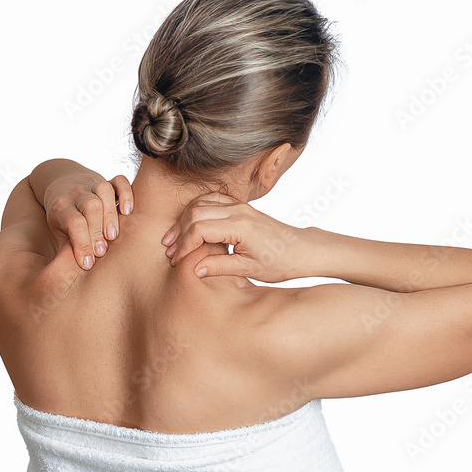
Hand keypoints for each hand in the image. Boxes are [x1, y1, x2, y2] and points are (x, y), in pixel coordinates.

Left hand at [44, 174, 133, 269]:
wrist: (63, 188)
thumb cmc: (64, 220)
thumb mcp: (59, 234)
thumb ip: (67, 248)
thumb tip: (74, 272)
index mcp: (61, 208)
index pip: (73, 223)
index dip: (82, 244)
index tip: (88, 264)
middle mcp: (77, 194)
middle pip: (90, 206)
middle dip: (97, 231)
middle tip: (102, 252)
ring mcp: (92, 186)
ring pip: (104, 191)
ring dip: (111, 214)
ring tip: (114, 236)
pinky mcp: (108, 182)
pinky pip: (119, 180)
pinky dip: (126, 193)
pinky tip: (128, 211)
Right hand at [160, 192, 311, 282]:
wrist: (301, 250)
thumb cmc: (280, 262)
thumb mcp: (249, 270)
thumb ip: (219, 267)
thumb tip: (194, 269)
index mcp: (241, 227)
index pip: (200, 229)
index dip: (184, 244)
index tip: (177, 260)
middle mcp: (239, 211)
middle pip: (195, 213)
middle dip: (179, 232)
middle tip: (170, 251)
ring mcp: (240, 206)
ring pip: (201, 204)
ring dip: (184, 220)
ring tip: (173, 240)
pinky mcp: (240, 207)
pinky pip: (211, 201)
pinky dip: (196, 211)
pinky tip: (188, 226)